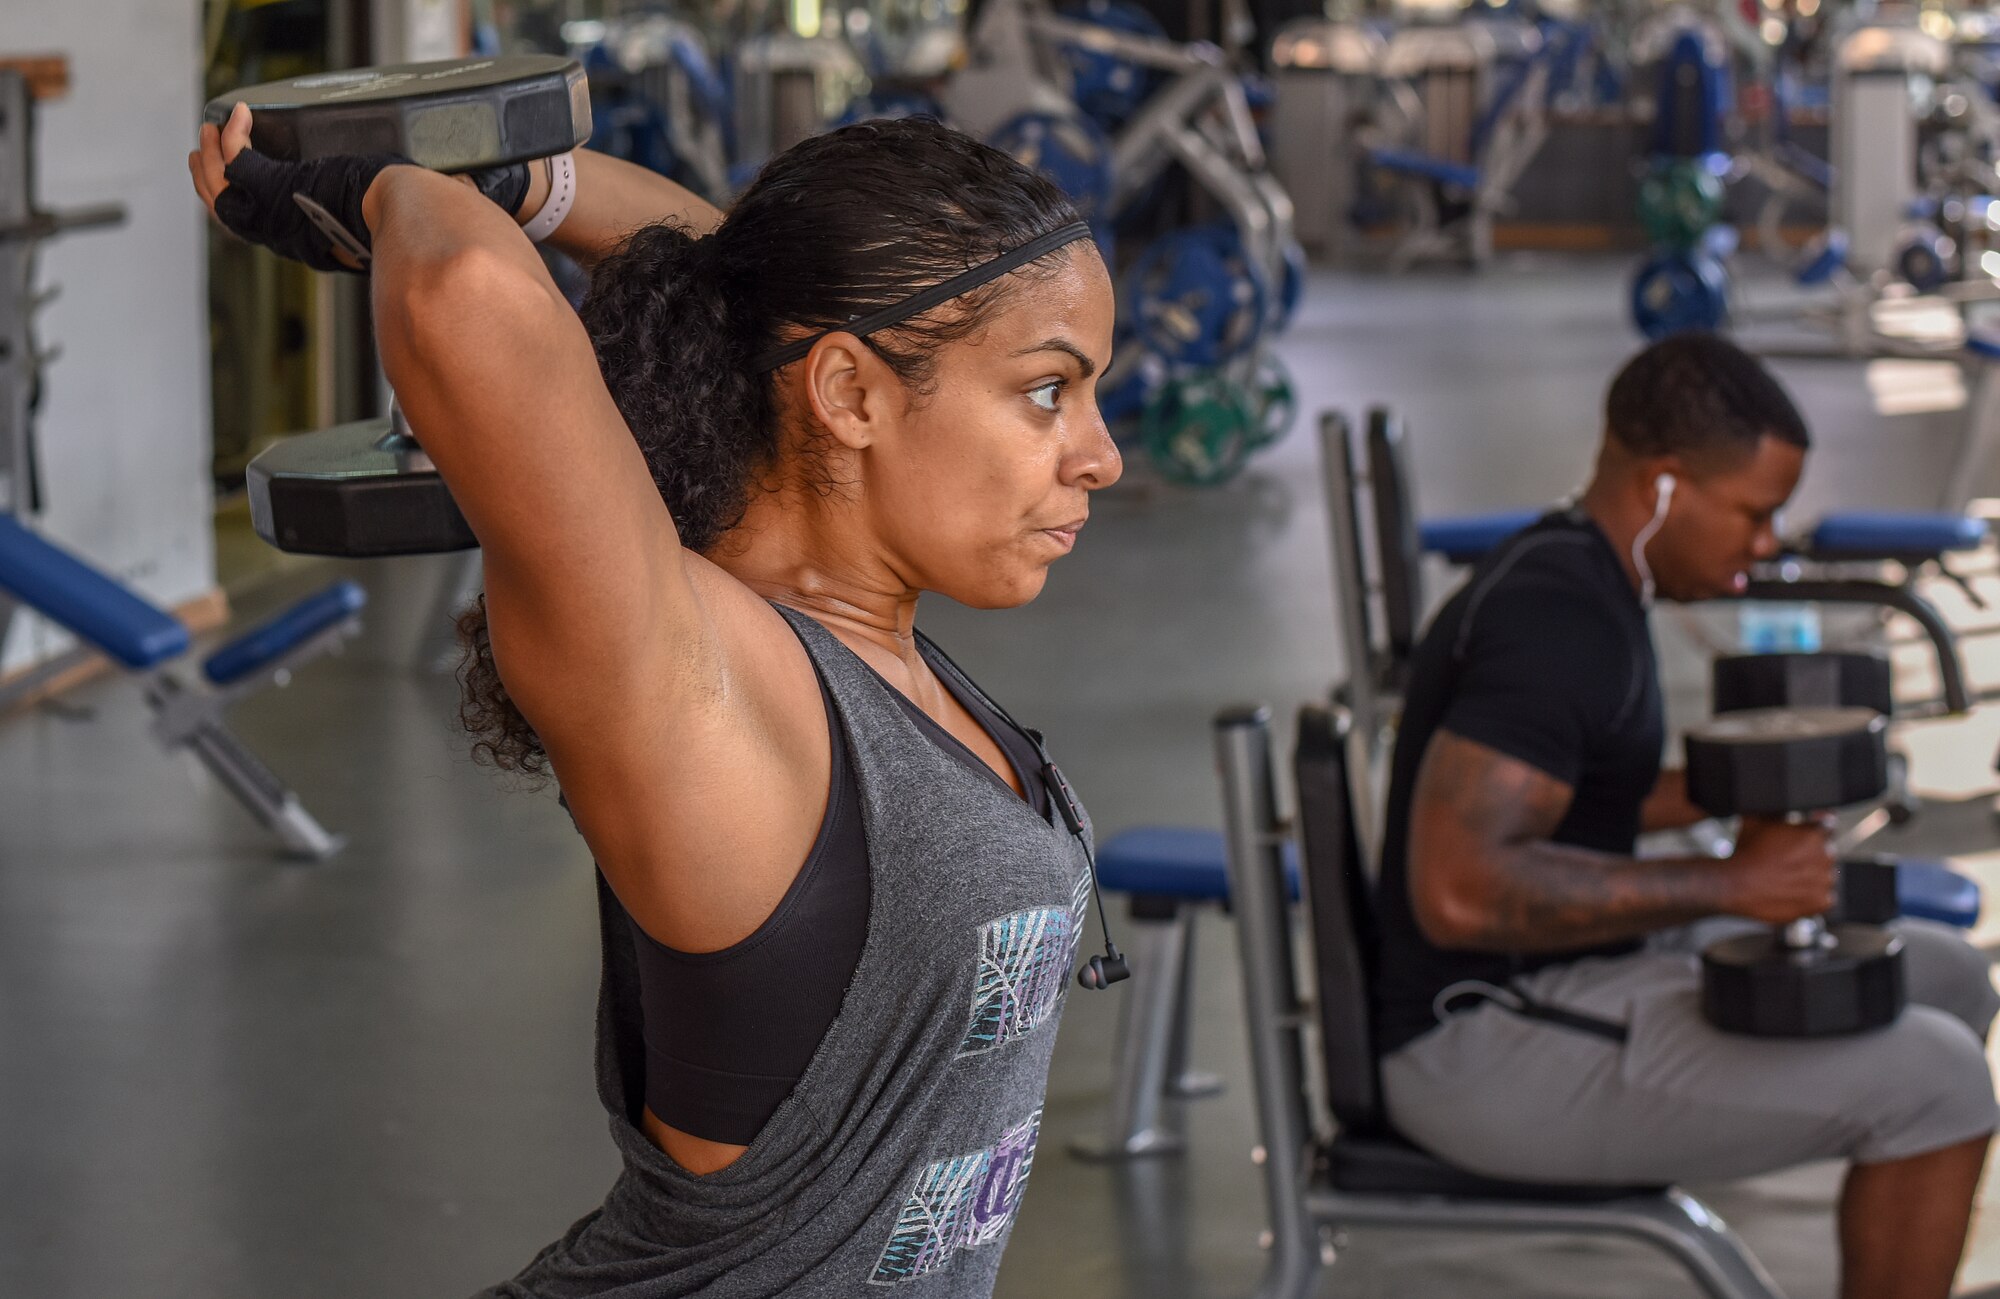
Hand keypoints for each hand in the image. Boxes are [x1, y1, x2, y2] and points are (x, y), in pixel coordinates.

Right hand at [187, 101, 410, 272]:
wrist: (396, 212)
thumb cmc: (389, 216)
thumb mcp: (360, 223)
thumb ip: (348, 219)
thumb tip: (359, 207)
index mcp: (295, 244)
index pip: (250, 226)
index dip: (230, 202)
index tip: (225, 179)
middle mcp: (276, 234)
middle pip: (223, 209)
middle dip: (206, 179)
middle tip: (202, 150)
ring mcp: (271, 213)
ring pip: (220, 185)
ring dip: (209, 155)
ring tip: (208, 130)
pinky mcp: (274, 186)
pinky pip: (237, 158)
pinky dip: (232, 134)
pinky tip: (238, 114)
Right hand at [1724, 815, 1836, 923]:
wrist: (1734, 885)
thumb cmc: (1745, 852)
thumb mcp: (1758, 819)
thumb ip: (1782, 810)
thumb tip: (1795, 804)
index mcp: (1814, 834)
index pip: (1826, 827)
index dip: (1812, 830)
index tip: (1801, 837)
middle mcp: (1825, 856)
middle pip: (1826, 852)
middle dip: (1811, 853)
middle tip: (1787, 859)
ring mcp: (1824, 880)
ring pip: (1825, 874)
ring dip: (1813, 874)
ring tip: (1787, 877)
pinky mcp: (1821, 902)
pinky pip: (1825, 896)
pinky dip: (1812, 895)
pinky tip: (1792, 890)